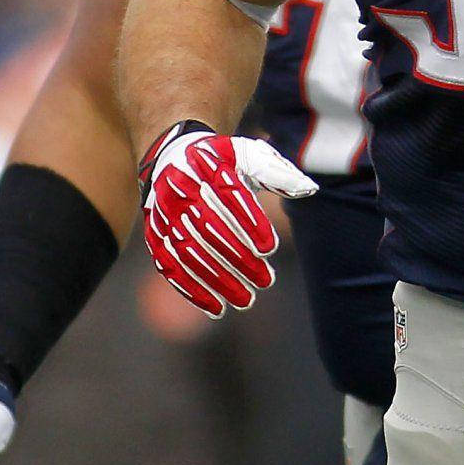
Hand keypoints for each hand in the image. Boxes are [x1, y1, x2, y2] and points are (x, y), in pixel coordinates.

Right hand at [138, 121, 315, 317]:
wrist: (173, 158)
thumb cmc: (221, 163)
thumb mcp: (248, 157)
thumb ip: (277, 173)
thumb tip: (309, 189)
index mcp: (206, 162)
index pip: (228, 192)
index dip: (248, 221)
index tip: (270, 248)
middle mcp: (180, 186)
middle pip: (209, 227)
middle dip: (238, 258)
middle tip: (265, 281)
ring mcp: (164, 212)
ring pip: (189, 251)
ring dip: (218, 279)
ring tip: (246, 299)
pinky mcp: (155, 234)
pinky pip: (169, 265)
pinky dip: (191, 289)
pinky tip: (216, 307)